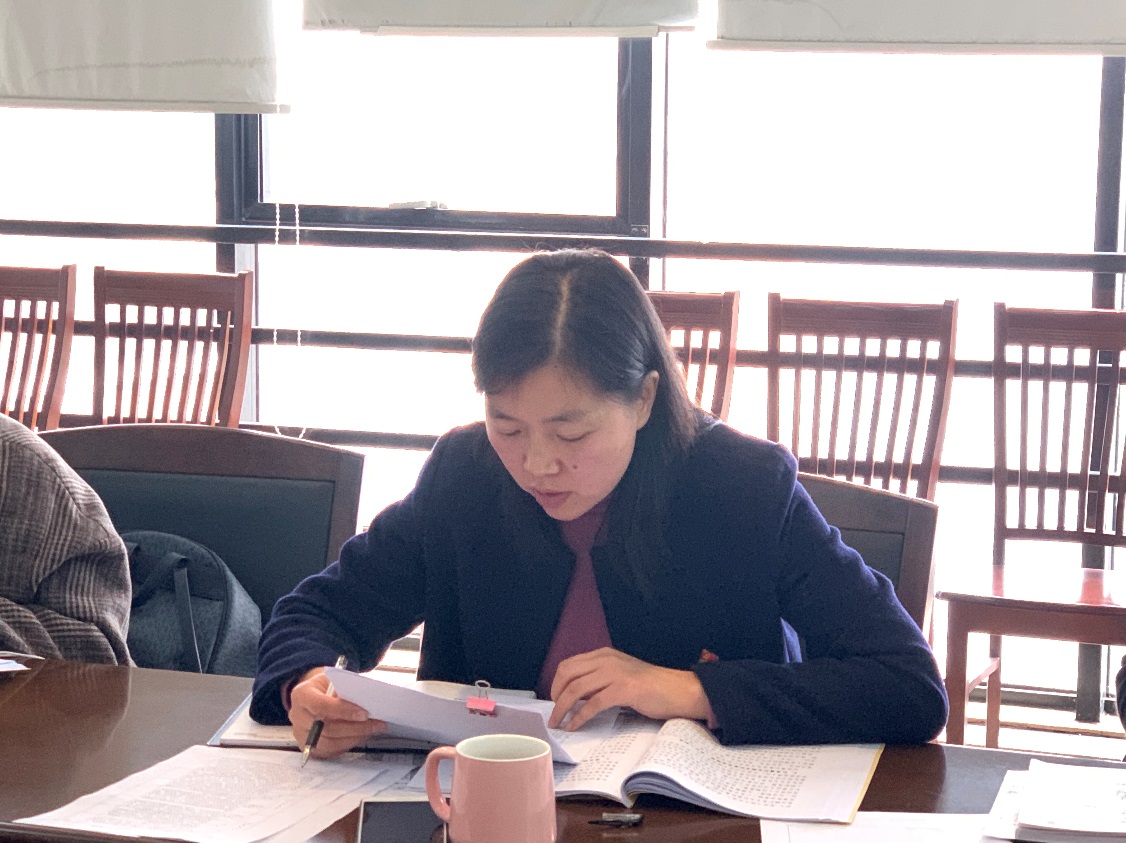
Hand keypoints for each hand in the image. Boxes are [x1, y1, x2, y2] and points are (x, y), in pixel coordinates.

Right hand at [288, 667, 387, 758]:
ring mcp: (301, 735)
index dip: (344, 711)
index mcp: (301, 695)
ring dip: (355, 737)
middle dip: (355, 727)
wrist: (314, 694)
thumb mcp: (333, 679)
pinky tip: (362, 735)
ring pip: (329, 743)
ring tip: (373, 729)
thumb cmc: (326, 685)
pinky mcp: (308, 747)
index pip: (321, 705)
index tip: (364, 713)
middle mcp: (297, 716)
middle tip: (376, 723)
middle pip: (326, 728)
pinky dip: (348, 744)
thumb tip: (365, 701)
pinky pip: (330, 751)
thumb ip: (344, 688)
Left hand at [547, 647, 713, 731]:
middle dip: (555, 695)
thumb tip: (576, 698)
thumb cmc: (652, 688)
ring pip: (576, 688)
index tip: (554, 700)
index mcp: (604, 655)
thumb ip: (599, 681)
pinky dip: (579, 717)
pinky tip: (574, 726)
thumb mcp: (621, 676)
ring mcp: (615, 673)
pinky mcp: (624, 689)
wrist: (679, 691)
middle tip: (554, 713)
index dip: (556, 684)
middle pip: (567, 673)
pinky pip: (593, 704)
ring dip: (562, 708)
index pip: (569, 665)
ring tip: (558, 723)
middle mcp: (606, 660)